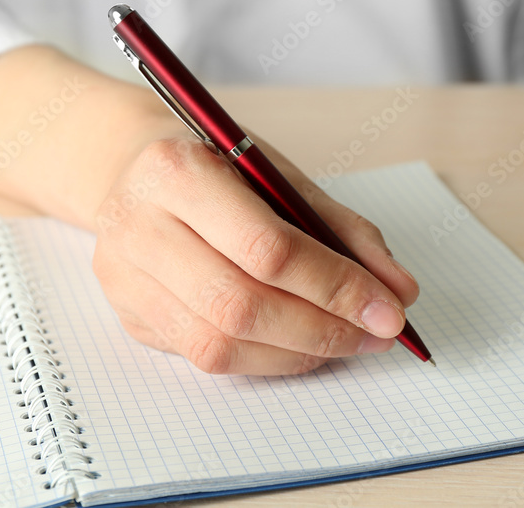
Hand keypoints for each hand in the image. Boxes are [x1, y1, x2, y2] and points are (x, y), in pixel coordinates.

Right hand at [0, 45, 418, 375]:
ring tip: (345, 342)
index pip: (266, 247)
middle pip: (240, 305)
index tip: (389, 309)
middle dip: (322, 330)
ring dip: (298, 353)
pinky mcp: (129, 315)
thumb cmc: (213, 165)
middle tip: (376, 335)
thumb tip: (398, 290)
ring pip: (219, 344)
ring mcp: (124, 277)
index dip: (335, 286)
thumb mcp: (277, 173)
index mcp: (177, 170)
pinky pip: (205, 357)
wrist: (131, 169)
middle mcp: (138, 225)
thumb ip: (341, 228)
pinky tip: (299, 344)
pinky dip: (265, 359)